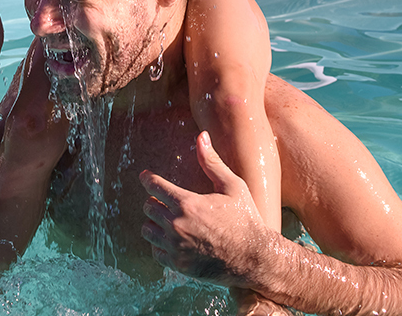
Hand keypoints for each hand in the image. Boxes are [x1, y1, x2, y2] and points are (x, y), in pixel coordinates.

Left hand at [140, 131, 272, 286]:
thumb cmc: (246, 219)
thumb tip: (201, 136)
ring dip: (154, 223)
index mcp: (188, 204)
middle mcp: (178, 225)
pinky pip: (155, 252)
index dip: (148, 179)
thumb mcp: (233, 186)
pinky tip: (171, 240)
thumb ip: (212, 162)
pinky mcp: (179, 265)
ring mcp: (177, 247)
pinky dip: (159, 245)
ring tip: (166, 220)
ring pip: (148, 230)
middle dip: (154, 201)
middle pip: (148, 208)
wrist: (256, 259)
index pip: (154, 186)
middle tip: (163, 201)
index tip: (145, 177)